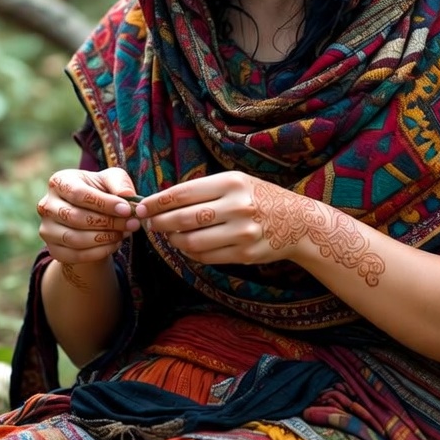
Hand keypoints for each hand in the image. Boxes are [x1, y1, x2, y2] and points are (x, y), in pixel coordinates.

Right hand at [37, 167, 140, 264]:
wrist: (91, 215)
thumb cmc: (101, 191)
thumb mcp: (111, 180)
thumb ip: (120, 183)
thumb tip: (127, 195)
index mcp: (59, 182)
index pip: (79, 194)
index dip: (104, 203)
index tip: (127, 209)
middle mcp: (46, 205)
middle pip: (75, 218)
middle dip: (108, 222)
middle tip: (132, 224)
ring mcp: (47, 229)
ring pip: (74, 239)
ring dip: (104, 239)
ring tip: (124, 233)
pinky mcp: (53, 249)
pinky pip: (74, 256)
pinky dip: (98, 253)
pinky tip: (114, 244)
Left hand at [136, 171, 303, 264]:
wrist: (298, 222)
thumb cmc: (259, 198)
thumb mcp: (236, 182)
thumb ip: (203, 190)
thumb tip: (162, 201)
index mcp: (230, 183)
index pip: (182, 193)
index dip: (156, 202)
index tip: (141, 207)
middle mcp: (236, 206)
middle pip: (183, 218)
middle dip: (160, 223)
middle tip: (150, 224)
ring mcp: (242, 232)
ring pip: (191, 241)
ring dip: (174, 241)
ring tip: (170, 236)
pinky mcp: (245, 254)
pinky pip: (206, 257)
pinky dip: (190, 253)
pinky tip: (187, 246)